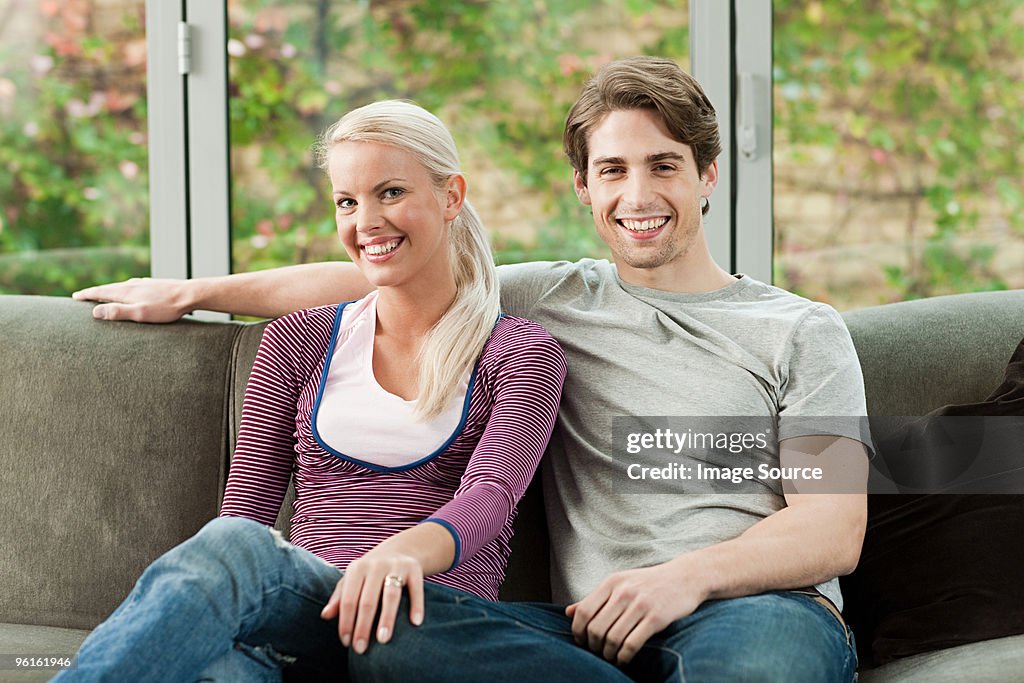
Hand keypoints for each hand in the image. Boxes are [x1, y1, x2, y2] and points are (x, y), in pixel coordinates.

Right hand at [72, 277, 191, 322]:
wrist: (189, 294)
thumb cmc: (165, 307)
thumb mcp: (140, 313)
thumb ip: (118, 312)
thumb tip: (94, 312)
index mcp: (126, 292)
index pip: (100, 292)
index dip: (86, 295)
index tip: (74, 297)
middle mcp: (132, 284)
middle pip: (108, 288)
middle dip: (94, 292)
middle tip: (82, 295)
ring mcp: (143, 283)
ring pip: (120, 286)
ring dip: (109, 290)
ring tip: (103, 294)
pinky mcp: (153, 285)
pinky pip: (132, 286)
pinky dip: (123, 289)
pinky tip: (130, 290)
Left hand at [320, 549, 424, 653]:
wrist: (401, 550)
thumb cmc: (371, 573)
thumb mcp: (352, 580)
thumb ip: (339, 598)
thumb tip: (325, 616)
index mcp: (357, 569)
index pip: (348, 600)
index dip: (346, 622)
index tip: (346, 643)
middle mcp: (376, 565)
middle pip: (368, 600)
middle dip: (363, 626)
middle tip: (360, 649)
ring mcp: (396, 566)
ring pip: (391, 595)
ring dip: (387, 618)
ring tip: (383, 640)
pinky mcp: (415, 569)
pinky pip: (416, 589)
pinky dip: (416, 605)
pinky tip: (415, 623)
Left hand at [565, 559, 706, 664]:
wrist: (685, 577)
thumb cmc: (649, 583)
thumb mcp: (620, 583)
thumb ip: (595, 598)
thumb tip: (568, 612)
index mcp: (612, 582)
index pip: (584, 611)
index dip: (578, 630)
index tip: (582, 640)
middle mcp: (623, 592)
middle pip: (596, 628)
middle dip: (593, 645)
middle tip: (597, 651)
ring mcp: (640, 605)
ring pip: (613, 638)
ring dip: (608, 654)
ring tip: (610, 657)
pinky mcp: (656, 618)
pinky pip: (632, 644)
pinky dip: (624, 656)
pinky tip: (623, 658)